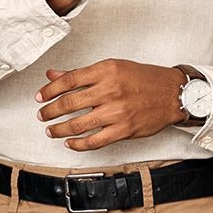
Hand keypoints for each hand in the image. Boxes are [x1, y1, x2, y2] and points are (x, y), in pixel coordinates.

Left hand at [36, 60, 188, 150]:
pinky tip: (70, 143)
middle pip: (69, 103)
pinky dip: (78, 144)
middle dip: (49, 112)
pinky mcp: (124, 130)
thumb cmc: (144, 79)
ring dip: (59, 130)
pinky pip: (94, 141)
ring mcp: (117, 112)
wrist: (172, 94)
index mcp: (106, 71)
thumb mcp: (113, 68)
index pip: (68, 80)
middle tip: (41, 115)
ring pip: (78, 125)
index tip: (40, 97)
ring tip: (51, 131)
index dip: (49, 90)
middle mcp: (110, 90)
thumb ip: (82, 74)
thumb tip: (53, 75)